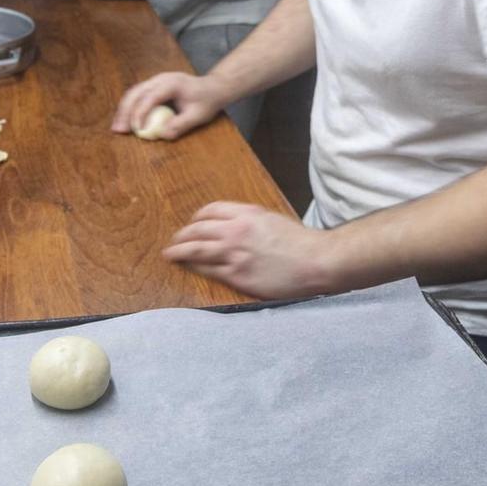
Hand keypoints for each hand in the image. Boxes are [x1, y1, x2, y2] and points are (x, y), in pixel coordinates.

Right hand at [111, 72, 226, 136]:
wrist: (212, 88)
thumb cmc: (207, 101)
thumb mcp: (198, 115)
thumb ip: (181, 124)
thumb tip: (163, 134)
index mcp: (172, 83)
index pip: (150, 97)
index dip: (140, 112)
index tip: (136, 129)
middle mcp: (160, 79)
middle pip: (136, 93)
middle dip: (125, 112)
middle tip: (118, 130)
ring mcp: (155, 81)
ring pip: (133, 93)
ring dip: (123, 110)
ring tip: (117, 128)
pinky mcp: (153, 86)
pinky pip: (137, 95)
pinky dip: (129, 108)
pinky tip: (125, 120)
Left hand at [163, 202, 337, 298]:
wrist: (316, 261)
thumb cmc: (300, 243)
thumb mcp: (272, 220)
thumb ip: (250, 221)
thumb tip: (234, 227)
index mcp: (246, 213)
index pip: (210, 210)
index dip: (197, 218)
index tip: (193, 225)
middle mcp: (236, 230)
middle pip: (197, 229)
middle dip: (182, 234)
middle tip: (175, 241)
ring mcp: (234, 253)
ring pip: (195, 249)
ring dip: (178, 250)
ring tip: (170, 254)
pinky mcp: (236, 275)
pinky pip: (206, 269)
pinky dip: (193, 267)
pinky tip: (187, 268)